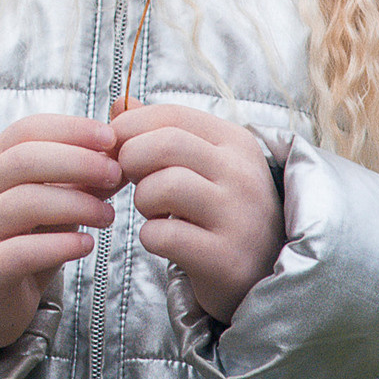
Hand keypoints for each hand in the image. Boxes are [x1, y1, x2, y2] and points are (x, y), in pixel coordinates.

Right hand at [0, 114, 122, 368]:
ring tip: (108, 215)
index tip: (110, 138)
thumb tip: (122, 157)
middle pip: (24, 159)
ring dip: (76, 204)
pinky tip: (86, 244)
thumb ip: (82, 178)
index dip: (70, 129)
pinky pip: (22, 251)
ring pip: (25, 202)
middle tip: (116, 174)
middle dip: (77, 162)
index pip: (27, 129)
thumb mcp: (53, 201)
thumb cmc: (23, 239)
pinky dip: (60, 245)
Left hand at [111, 103, 283, 323]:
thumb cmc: (221, 212)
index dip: (130, 128)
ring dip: (142, 200)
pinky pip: (162, 235)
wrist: (261, 275)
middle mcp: (243, 174)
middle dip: (131, 161)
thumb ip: (162, 132)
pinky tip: (165, 240)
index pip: (171, 115)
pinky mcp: (226, 258)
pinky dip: (150, 237)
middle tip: (132, 181)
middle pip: (164, 145)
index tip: (117, 148)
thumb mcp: (202, 164)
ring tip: (155, 212)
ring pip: (162, 187)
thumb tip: (120, 103)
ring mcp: (239, 217)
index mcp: (236, 142)